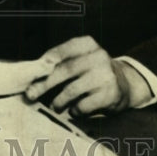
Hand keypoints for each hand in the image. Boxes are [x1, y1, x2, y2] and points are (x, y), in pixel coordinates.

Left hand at [24, 36, 152, 115]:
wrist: (125, 85)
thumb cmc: (91, 71)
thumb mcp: (80, 59)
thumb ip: (60, 62)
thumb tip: (33, 74)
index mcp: (88, 44)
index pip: (66, 49)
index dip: (50, 57)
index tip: (38, 67)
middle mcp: (99, 57)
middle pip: (66, 70)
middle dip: (45, 83)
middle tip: (31, 94)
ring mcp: (106, 75)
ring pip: (72, 90)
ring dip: (58, 100)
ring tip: (54, 106)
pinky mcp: (110, 94)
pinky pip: (84, 105)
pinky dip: (74, 110)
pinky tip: (72, 111)